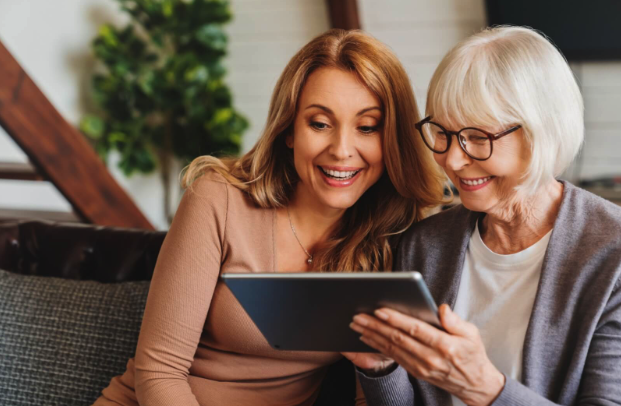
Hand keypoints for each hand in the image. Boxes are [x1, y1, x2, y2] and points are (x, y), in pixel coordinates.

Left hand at [350, 304, 504, 405]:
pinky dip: (377, 346)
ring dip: (372, 335)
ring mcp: (421, 367)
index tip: (380, 310)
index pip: (415, 330)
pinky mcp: (415, 372)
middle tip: (358, 315)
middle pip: (398, 338)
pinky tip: (367, 337)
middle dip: (375, 325)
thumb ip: (455, 321)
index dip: (396, 319)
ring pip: (391, 348)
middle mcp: (430, 358)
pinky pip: (393, 357)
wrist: (475, 384)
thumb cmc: (472, 354)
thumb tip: (441, 308)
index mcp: (444, 345)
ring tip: (356, 324)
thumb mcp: (472, 334)